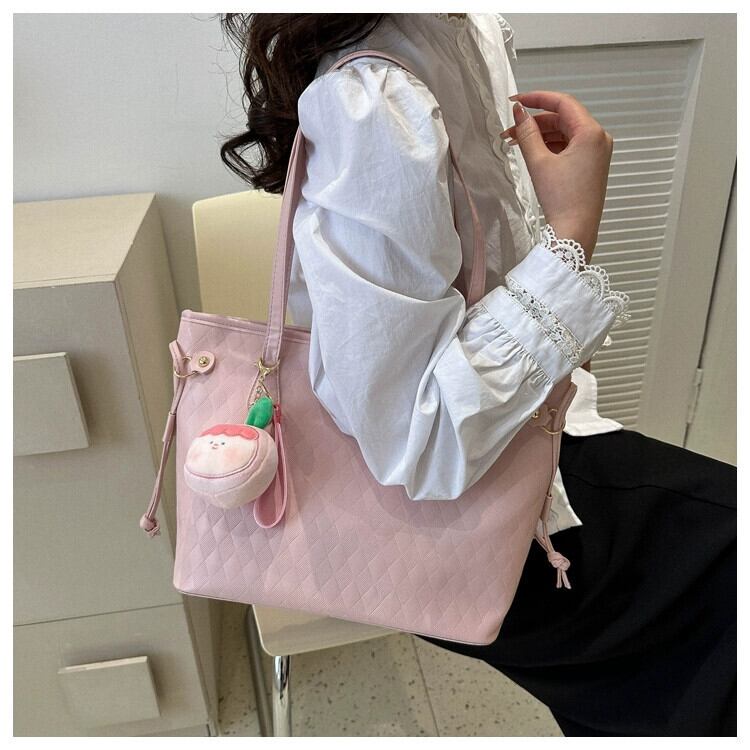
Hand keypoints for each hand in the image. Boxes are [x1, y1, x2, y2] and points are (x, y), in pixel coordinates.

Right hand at [500, 91, 613, 261]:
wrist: (576, 232)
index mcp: (591, 132)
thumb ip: (527, 133)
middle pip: (563, 118)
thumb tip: (519, 111)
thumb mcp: (539, 162)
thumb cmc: (561, 199)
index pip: (563, 103)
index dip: (537, 98)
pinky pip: (569, 146)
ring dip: (540, 135)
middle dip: (535, 123)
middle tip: (509, 132)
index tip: (515, 101)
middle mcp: (598, 138)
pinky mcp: (592, 165)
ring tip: (515, 144)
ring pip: (565, 133)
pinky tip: (532, 153)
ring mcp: (597, 152)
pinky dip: (550, 147)